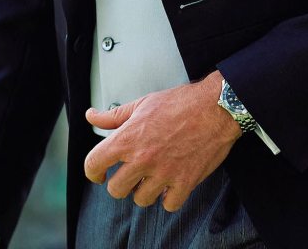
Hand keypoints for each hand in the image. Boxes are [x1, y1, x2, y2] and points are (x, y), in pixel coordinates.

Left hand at [84, 70, 241, 211]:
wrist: (216, 107)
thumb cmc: (180, 103)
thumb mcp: (143, 103)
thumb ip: (114, 115)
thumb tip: (91, 116)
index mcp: (129, 138)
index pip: (94, 164)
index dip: (93, 171)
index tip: (99, 173)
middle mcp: (143, 159)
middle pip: (116, 190)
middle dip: (121, 182)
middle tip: (131, 172)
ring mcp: (164, 174)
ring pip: (140, 199)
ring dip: (144, 190)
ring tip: (153, 175)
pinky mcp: (184, 183)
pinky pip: (168, 205)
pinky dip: (168, 197)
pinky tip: (170, 183)